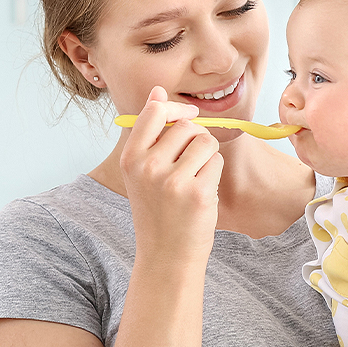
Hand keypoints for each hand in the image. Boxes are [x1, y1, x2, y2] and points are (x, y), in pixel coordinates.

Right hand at [120, 86, 223, 263]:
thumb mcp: (142, 172)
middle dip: (195, 139)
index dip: (176, 107)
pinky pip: (216, 163)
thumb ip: (150, 133)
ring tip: (196, 179)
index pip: (155, 111)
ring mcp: (172, 181)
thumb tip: (158, 91)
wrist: (166, 256)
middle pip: (186, 126)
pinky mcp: (196, 193)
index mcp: (131, 158)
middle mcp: (148, 167)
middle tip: (190, 164)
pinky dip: (214, 174)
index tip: (188, 115)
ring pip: (205, 142)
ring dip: (207, 156)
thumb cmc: (158, 211)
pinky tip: (202, 193)